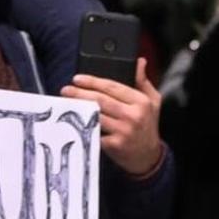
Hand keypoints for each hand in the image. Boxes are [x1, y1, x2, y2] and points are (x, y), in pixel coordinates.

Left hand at [61, 58, 163, 176]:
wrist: (148, 157)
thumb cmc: (148, 126)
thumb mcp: (153, 101)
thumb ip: (143, 81)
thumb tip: (139, 62)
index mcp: (141, 102)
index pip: (113, 87)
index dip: (93, 81)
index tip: (77, 78)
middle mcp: (133, 115)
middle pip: (100, 100)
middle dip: (80, 93)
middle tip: (66, 90)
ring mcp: (123, 131)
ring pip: (95, 115)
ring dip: (78, 108)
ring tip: (66, 102)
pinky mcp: (114, 145)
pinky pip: (94, 132)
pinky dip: (82, 125)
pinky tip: (73, 120)